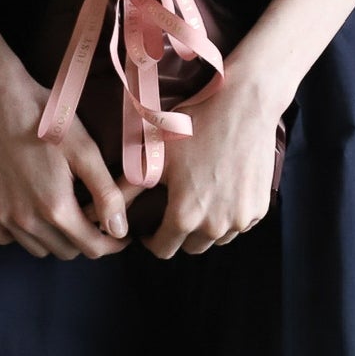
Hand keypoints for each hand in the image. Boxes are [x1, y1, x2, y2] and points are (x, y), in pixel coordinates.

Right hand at [0, 61, 133, 261]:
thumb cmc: (46, 119)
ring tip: (62, 210)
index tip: (121, 235)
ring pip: (37, 248)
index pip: (92, 248)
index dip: (112, 244)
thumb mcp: (85, 150)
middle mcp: (26, 220)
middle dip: (84, 238)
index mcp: (55, 207)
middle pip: (65, 251)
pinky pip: (7, 238)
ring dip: (55, 238)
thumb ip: (106, 193)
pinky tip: (31, 209)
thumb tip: (120, 230)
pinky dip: (23, 233)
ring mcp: (2, 216)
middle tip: (90, 213)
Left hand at [85, 72, 280, 259]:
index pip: (163, 249)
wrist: (245, 106)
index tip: (150, 226)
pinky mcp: (259, 209)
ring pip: (217, 237)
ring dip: (206, 227)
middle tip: (175, 208)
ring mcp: (241, 219)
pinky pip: (239, 223)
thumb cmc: (197, 125)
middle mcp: (215, 226)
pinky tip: (222, 190)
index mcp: (185, 216)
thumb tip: (95, 211)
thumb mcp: (157, 154)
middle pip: (191, 247)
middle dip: (180, 233)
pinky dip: (229, 215)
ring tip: (199, 197)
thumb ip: (127, 188)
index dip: (152, 239)